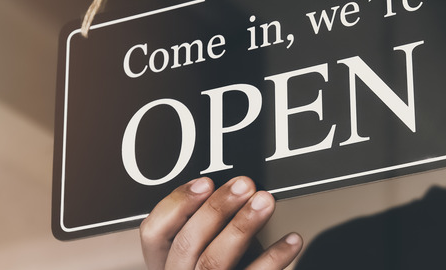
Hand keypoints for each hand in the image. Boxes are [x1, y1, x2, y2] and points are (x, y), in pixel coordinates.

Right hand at [140, 176, 302, 269]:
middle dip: (216, 208)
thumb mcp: (209, 247)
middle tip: (244, 186)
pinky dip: (275, 257)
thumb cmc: (225, 269)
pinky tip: (292, 240)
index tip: (206, 183)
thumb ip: (212, 226)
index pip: (153, 232)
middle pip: (186, 243)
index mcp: (164, 264)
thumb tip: (235, 190)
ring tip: (265, 202)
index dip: (177, 204)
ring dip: (242, 226)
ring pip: (214, 261)